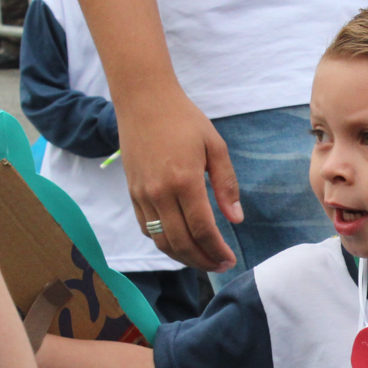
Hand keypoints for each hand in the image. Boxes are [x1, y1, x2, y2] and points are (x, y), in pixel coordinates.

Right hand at [120, 84, 242, 270]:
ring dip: (183, 257)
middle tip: (220, 265)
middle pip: (181, 243)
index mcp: (184, 181)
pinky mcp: (132, 193)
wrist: (143, 101)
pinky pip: (147, 229)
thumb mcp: (215, 146)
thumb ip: (226, 185)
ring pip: (161, 241)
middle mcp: (159, 193)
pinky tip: (181, 243)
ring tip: (203, 260)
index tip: (230, 259)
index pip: (202, 229)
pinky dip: (164, 243)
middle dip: (203, 260)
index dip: (217, 250)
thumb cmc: (184, 120)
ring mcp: (142, 195)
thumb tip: (236, 219)